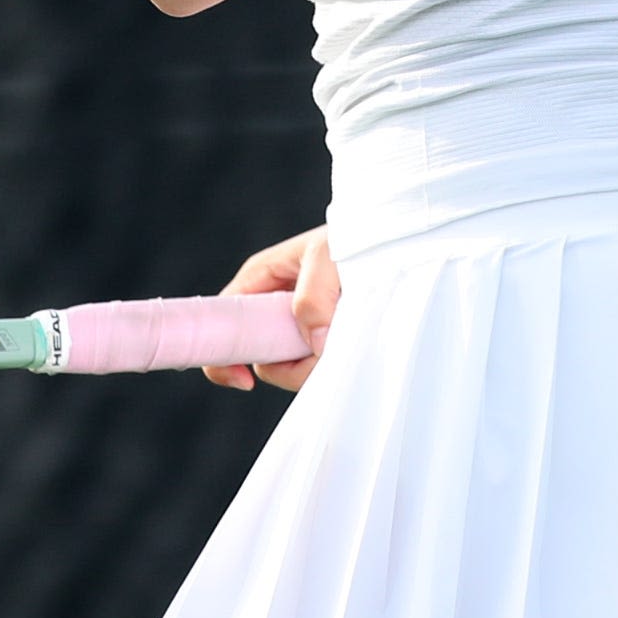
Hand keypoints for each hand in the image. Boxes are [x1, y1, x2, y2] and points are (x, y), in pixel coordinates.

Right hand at [203, 226, 338, 391]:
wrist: (395, 244)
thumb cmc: (354, 237)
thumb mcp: (327, 255)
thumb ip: (313, 295)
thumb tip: (313, 342)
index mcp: (260, 278)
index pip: (222, 321)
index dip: (223, 355)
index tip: (244, 380)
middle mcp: (272, 306)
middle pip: (257, 354)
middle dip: (285, 365)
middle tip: (318, 354)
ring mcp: (295, 326)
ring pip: (287, 366)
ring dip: (313, 367)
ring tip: (343, 339)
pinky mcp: (319, 340)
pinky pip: (313, 367)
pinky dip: (329, 366)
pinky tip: (348, 345)